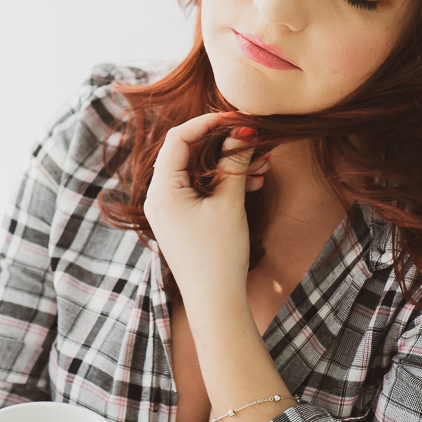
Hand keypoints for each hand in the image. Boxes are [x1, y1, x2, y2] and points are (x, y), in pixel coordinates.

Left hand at [144, 114, 268, 304]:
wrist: (216, 302)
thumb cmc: (219, 255)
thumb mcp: (229, 203)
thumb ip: (233, 162)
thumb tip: (242, 131)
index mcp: (162, 190)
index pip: (178, 138)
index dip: (207, 123)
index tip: (237, 119)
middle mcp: (159, 197)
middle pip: (188, 152)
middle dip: (223, 144)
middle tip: (255, 141)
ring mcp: (169, 209)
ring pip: (198, 171)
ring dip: (228, 164)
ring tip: (262, 164)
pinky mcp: (182, 219)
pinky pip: (200, 189)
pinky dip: (223, 182)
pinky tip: (252, 181)